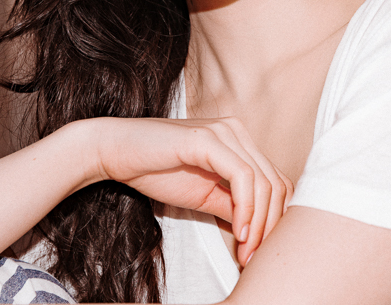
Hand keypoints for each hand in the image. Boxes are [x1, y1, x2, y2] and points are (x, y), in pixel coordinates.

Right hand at [90, 116, 292, 264]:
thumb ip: (232, 207)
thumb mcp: (203, 196)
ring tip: (246, 250)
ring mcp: (224, 132)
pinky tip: (239, 231)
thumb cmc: (156, 171)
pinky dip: (245, 208)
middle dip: (270, 226)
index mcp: (240, 142)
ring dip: (259, 222)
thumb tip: (259, 232)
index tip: (258, 252)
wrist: (114, 151)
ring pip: (263, 182)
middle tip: (254, 258)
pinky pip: (241, 176)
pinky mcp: (208, 139)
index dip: (274, 219)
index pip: (275, 181)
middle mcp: (238, 132)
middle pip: (275, 183)